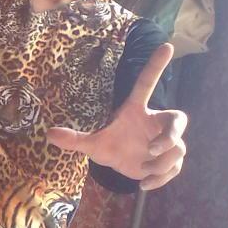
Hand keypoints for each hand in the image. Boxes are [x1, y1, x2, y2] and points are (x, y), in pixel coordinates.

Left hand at [46, 43, 187, 190]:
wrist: (121, 167)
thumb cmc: (110, 146)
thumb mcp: (92, 144)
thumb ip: (74, 139)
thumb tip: (48, 134)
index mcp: (136, 110)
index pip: (146, 84)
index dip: (156, 65)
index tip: (167, 44)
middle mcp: (154, 123)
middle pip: (178, 119)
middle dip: (171, 135)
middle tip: (154, 148)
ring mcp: (165, 142)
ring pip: (177, 148)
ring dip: (161, 163)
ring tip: (143, 168)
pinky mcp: (169, 160)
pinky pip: (175, 166)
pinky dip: (161, 178)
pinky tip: (144, 183)